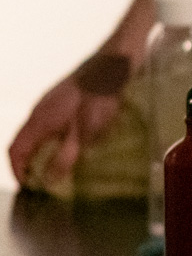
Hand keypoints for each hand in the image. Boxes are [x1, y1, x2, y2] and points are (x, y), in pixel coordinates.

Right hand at [9, 72, 123, 187]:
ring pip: (39, 135)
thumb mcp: (84, 133)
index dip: (17, 170)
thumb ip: (66, 157)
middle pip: (24, 143)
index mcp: (38, 121)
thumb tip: (49, 180)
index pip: (15, 150)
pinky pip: (52, 126)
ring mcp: (51, 105)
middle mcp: (39, 112)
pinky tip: (73, 148)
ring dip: (43, 154)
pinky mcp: (64, 102)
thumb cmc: (99, 98)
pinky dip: (55, 142)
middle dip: (30, 164)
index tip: (27, 187)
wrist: (112, 67)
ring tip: (58, 170)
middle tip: (44, 183)